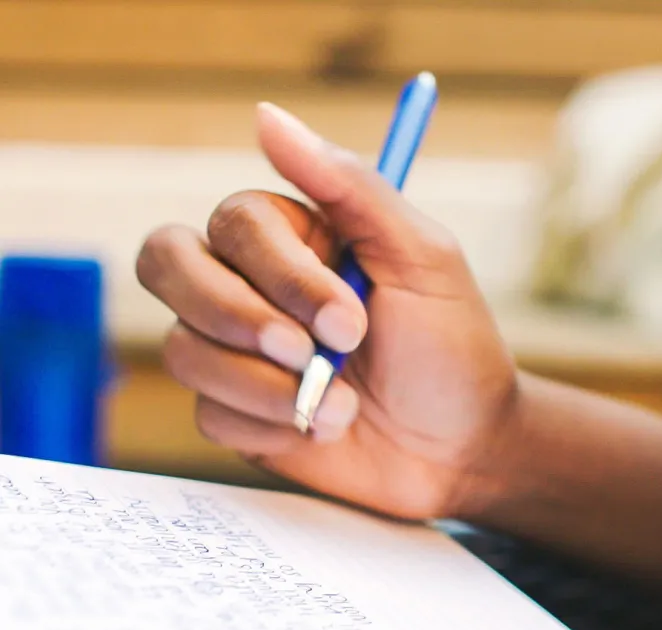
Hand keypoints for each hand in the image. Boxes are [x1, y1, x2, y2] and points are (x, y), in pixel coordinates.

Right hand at [137, 103, 518, 519]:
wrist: (460, 449)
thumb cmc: (450, 349)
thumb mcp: (422, 259)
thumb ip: (351, 187)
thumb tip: (267, 116)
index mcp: (296, 241)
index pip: (233, 222)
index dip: (280, 273)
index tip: (348, 322)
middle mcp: (254, 288)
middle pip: (169, 264)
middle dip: (236, 316)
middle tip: (305, 353)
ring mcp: (240, 354)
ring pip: (182, 348)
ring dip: (264, 386)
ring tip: (341, 407)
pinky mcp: (239, 414)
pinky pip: (209, 413)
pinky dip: (268, 426)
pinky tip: (321, 432)